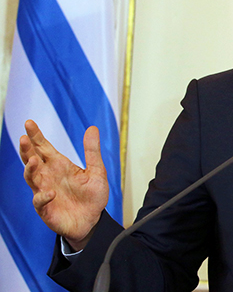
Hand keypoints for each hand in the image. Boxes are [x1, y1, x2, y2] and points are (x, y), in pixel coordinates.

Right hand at [20, 120, 108, 250]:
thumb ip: (92, 151)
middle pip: (32, 160)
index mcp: (59, 165)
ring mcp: (44, 192)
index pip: (43, 147)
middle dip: (26, 149)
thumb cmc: (92, 196)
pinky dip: (43, 196)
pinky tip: (51, 193)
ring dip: (30, 169)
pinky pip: (40, 201)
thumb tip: (92, 128)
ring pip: (31, 178)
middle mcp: (48, 177)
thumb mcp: (97, 171)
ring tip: (32, 160)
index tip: (29, 123)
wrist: (93, 221)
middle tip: (24, 138)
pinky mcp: (46, 209)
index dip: (36, 136)